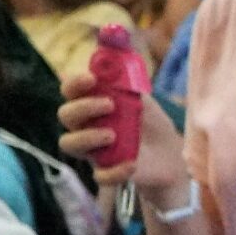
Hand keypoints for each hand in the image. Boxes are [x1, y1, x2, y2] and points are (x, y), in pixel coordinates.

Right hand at [59, 67, 187, 197]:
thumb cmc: (149, 122)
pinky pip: (99, 175)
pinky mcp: (107, 171)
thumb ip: (127, 83)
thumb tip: (117, 59)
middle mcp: (85, 125)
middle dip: (83, 108)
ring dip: (87, 137)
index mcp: (90, 103)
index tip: (91, 78)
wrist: (170, 154)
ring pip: (69, 144)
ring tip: (112, 135)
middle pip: (65, 115)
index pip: (69, 90)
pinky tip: (132, 163)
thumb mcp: (143, 99)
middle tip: (109, 105)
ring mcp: (93, 149)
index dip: (74, 83)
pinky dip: (113, 171)